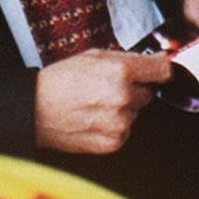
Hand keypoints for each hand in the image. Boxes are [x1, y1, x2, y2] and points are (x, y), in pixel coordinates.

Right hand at [35, 50, 173, 154]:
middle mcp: (124, 97)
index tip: (157, 70)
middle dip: (134, 89)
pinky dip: (114, 126)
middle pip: (148, 93)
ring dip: (123, 109)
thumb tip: (154, 61)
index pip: (163, 70)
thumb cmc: (59, 81)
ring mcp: (120, 122)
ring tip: (95, 104)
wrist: (35, 109)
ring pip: (136, 113)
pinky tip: (94, 119)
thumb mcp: (92, 56)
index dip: (160, 69)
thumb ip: (126, 58)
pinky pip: (125, 130)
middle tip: (107, 88)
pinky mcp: (113, 142)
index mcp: (121, 71)